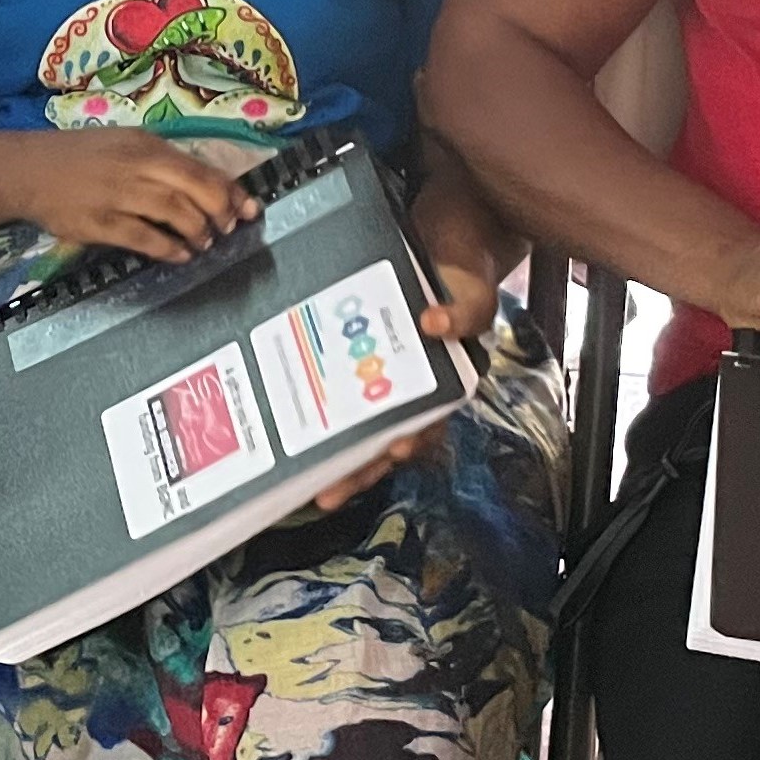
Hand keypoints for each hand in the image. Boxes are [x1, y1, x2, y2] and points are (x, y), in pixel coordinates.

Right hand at [4, 129, 258, 263]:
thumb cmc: (79, 157)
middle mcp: (134, 166)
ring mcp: (116, 194)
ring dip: (197, 231)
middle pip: (192, 188)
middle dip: (220, 212)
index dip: (229, 190)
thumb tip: (204, 184)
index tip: (249, 207)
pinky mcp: (99, 222)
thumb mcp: (123, 145)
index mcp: (144, 144)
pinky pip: (143, 237)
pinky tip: (180, 256)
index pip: (199, 167)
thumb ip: (160, 162)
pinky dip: (168, 249)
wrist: (25, 170)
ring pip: (173, 212)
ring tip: (205, 243)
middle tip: (229, 228)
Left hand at [309, 244, 496, 511]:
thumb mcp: (473, 299)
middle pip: (383, 447)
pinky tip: (287, 435)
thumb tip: (433, 322)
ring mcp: (381, 394)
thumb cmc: (458, 292)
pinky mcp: (354, 379)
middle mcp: (410, 402)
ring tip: (305, 485)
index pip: (424, 429)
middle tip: (329, 494)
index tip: (392, 453)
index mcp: (441, 391)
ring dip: (334, 463)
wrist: (437, 266)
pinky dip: (316, 424)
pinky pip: (335, 408)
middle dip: (358, 473)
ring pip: (357, 438)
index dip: (407, 444)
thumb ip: (463, 313)